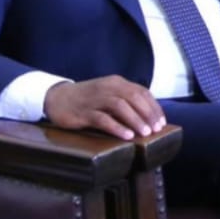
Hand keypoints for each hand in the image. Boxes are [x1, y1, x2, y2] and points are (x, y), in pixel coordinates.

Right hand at [43, 75, 166, 139]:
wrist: (57, 98)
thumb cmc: (88, 99)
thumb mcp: (109, 94)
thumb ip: (126, 101)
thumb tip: (149, 117)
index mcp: (117, 82)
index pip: (141, 92)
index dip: (154, 107)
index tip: (162, 122)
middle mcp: (108, 88)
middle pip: (134, 97)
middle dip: (148, 114)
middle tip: (157, 129)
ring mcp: (95, 99)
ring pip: (120, 106)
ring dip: (135, 120)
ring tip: (145, 133)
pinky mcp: (84, 112)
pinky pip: (103, 119)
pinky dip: (116, 127)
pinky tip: (126, 136)